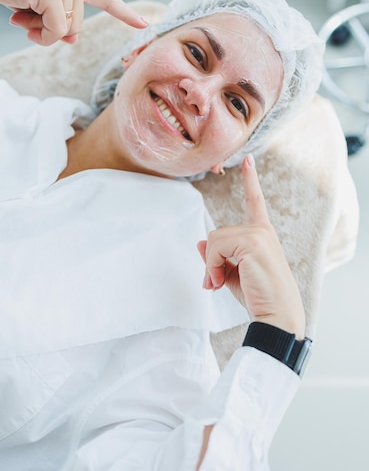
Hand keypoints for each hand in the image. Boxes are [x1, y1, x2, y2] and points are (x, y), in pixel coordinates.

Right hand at [0, 0, 147, 45]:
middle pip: (77, 26)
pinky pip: (55, 30)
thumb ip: (60, 19)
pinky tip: (19, 20)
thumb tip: (72, 39)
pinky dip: (39, 34)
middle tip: (26, 18)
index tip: (144, 23)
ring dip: (40, 31)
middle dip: (50, 30)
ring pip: (66, 31)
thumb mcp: (39, 4)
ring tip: (20, 13)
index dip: (124, 12)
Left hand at [197, 155, 304, 337]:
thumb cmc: (258, 296)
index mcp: (261, 233)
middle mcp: (261, 230)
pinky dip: (212, 267)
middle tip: (215, 283)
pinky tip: (221, 282)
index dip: (250, 179)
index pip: (254, 201)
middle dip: (211, 261)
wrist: (276, 316)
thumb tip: (200, 242)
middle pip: (216, 234)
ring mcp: (258, 234)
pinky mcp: (253, 242)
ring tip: (219, 284)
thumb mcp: (232, 274)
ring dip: (211, 266)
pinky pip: (216, 248)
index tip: (248, 159)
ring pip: (214, 241)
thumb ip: (218, 256)